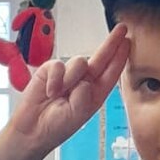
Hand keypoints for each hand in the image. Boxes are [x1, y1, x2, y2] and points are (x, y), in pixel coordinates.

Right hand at [0, 25, 130, 159]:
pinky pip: (58, 65)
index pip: (111, 72)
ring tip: (58, 95)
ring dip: (70, 79)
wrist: (31, 129)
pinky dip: (54, 79)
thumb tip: (83, 79)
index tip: (128, 42)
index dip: (120, 56)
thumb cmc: (56, 126)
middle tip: (122, 29)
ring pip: (79, 62)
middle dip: (111, 42)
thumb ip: (84, 96)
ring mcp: (67, 74)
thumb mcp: (77, 115)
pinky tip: (49, 92)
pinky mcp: (51, 70)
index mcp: (95, 93)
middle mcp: (84, 81)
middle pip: (101, 57)